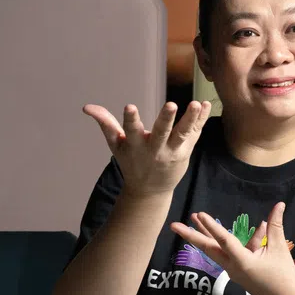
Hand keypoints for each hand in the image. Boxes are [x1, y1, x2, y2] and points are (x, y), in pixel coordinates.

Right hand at [84, 100, 210, 197]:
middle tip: (172, 104)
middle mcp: (155, 149)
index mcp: (135, 145)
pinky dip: (202, 120)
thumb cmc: (131, 162)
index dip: (130, 119)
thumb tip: (86, 107)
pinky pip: (194, 134)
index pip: (131, 130)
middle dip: (166, 119)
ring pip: (183, 134)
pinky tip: (207, 105)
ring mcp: (172, 151)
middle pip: (162, 133)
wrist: (150, 190)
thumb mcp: (116, 145)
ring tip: (196, 104)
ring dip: (190, 119)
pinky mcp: (185, 152)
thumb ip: (105, 124)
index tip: (129, 107)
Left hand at [169, 202, 294, 294]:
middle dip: (191, 235)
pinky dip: (231, 243)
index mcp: (242, 262)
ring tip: (195, 220)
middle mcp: (233, 267)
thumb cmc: (283, 275)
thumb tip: (279, 204)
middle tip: (174, 225)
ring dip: (205, 236)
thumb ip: (276, 226)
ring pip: (215, 251)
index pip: (224, 240)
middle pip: (208, 249)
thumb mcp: (279, 248)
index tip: (199, 215)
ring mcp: (233, 271)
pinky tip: (251, 231)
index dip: (211, 226)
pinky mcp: (237, 273)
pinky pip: (229, 255)